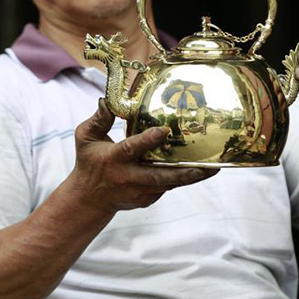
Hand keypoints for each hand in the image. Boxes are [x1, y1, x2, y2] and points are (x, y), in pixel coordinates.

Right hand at [69, 99, 217, 212]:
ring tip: (213, 169)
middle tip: (208, 166)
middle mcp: (127, 177)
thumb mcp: (85, 137)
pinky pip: (165, 188)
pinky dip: (181, 180)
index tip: (165, 131)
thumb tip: (108, 99)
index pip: (131, 149)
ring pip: (168, 184)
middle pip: (158, 176)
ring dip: (191, 177)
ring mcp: (138, 192)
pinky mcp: (146, 200)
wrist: (89, 198)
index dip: (148, 141)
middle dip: (184, 172)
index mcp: (112, 159)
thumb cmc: (88, 162)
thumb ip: (100, 118)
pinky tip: (198, 171)